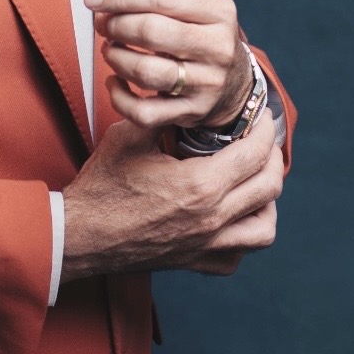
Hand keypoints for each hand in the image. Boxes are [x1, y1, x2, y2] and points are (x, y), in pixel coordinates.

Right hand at [61, 110, 281, 281]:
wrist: (81, 234)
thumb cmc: (102, 185)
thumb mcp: (130, 135)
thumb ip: (160, 111)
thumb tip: (180, 90)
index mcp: (200, 184)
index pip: (254, 154)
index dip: (265, 130)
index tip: (262, 115)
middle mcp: (212, 219)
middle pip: (269, 188)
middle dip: (272, 156)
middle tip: (262, 139)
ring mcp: (207, 246)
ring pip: (264, 229)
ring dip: (266, 201)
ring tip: (253, 179)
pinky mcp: (196, 263)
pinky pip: (238, 255)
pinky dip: (242, 235)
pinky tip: (230, 216)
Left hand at [85, 0, 252, 129]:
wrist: (231, 82)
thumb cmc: (192, 31)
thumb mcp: (174, 1)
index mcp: (216, 9)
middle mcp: (217, 46)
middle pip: (152, 32)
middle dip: (116, 26)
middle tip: (104, 24)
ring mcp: (207, 83)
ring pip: (147, 73)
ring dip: (115, 58)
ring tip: (110, 48)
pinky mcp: (192, 112)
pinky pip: (144, 112)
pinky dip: (119, 97)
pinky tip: (115, 81)